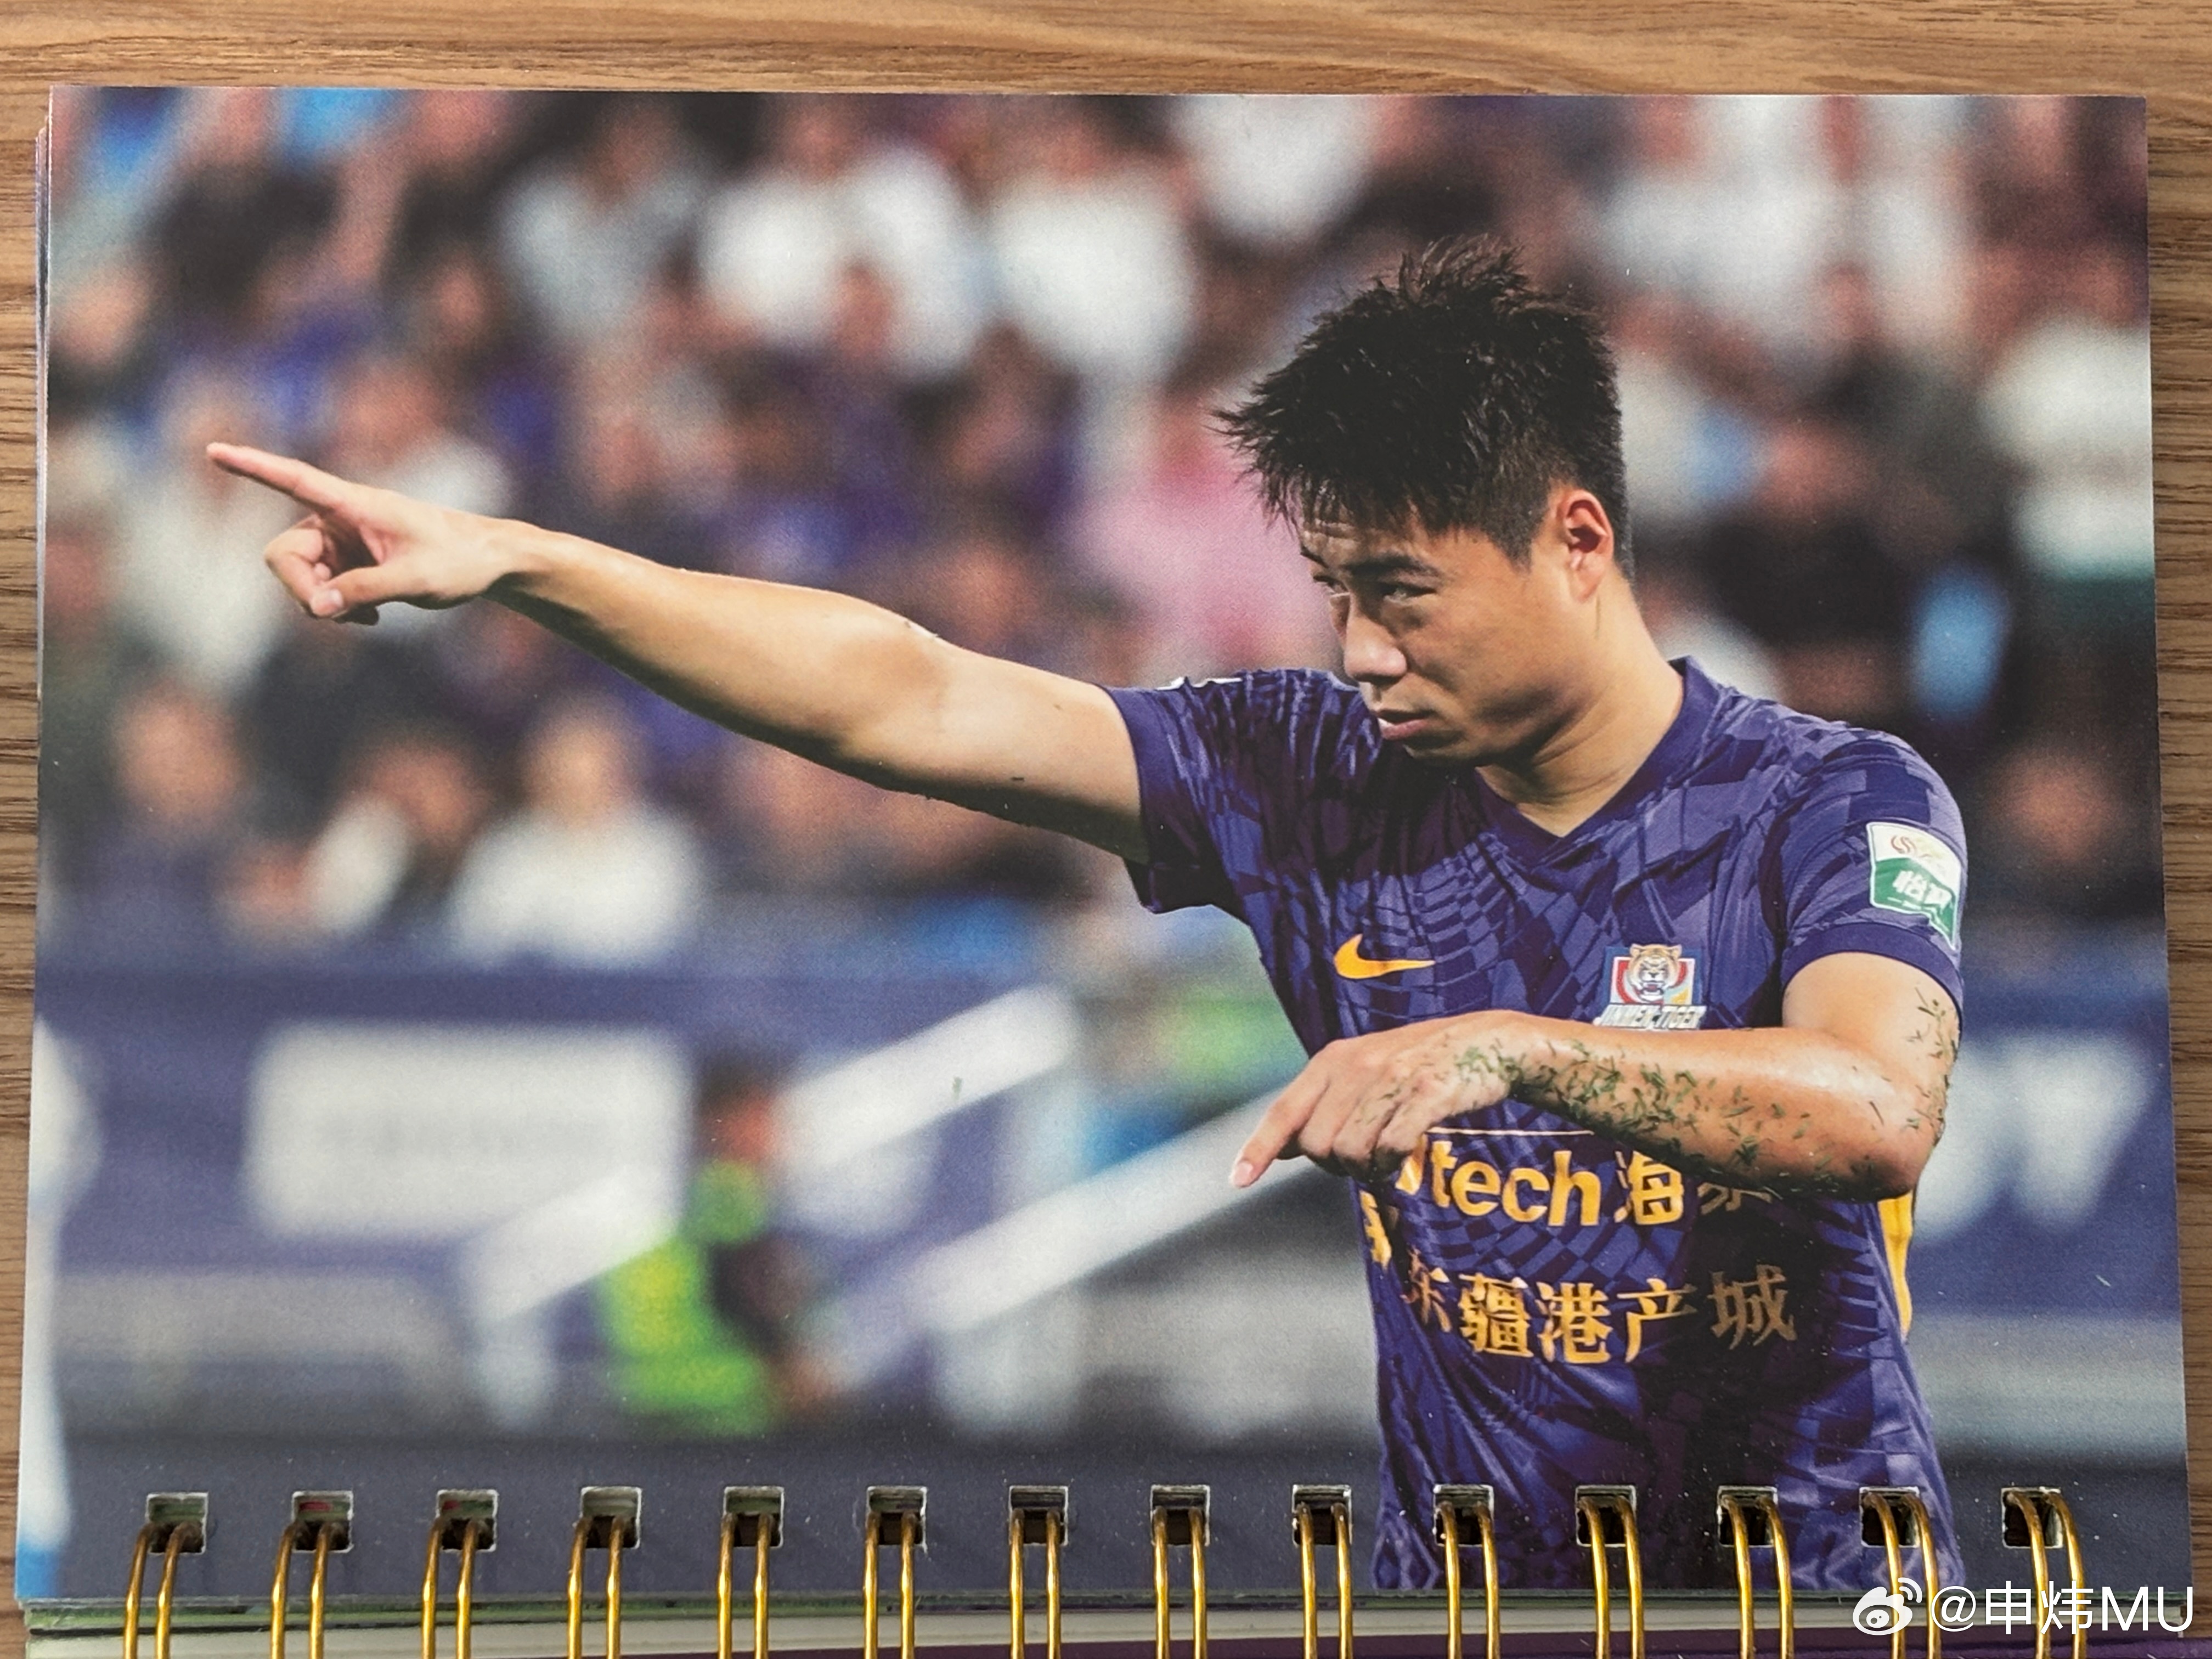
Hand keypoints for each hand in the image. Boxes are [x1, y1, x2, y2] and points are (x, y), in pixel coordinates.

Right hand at [207, 442, 517, 624]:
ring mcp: (341, 543)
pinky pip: (320, 591)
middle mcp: (339, 520)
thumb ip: (366, 591)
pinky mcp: (347, 564)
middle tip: (331, 614)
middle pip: (283, 555)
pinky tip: (369, 617)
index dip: (253, 467)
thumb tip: (319, 606)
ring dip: (322, 602)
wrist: (486, 563)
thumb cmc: (459, 561)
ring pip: (299, 577)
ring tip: (367, 616)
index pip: (295, 480)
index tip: (214, 450)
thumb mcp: (417, 580)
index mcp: (355, 505)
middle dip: (298, 587)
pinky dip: (336, 607)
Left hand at [1231, 1011, 1523, 1186]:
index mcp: (1334, 1059)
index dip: (1259, 1148)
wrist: (1489, 1041)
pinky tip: (1405, 1154)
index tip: (1238, 1180)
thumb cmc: (1421, 1065)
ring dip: (1366, 1168)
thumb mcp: (1366, 1072)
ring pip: (1350, 1151)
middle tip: (1362, 1157)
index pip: (1285, 1111)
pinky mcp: (1426, 1094)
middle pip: (1316, 1144)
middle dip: (1333, 1164)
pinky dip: (1392, 1163)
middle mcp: (1356, 1064)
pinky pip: (1390, 1148)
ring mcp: (1392, 1078)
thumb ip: (1323, 1105)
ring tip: (1386, 1155)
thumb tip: (1280, 1149)